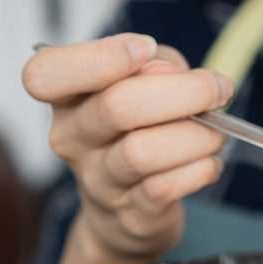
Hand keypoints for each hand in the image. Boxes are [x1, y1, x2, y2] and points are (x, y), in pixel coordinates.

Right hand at [22, 34, 231, 263]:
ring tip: (216, 132)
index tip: (146, 47)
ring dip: (197, 135)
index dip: (99, 57)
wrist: (123, 213)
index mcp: (66, 97)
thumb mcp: (144, 82)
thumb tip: (169, 72)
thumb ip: (157, 65)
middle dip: (184, 91)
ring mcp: (98, 181)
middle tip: (217, 89)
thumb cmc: (135, 132)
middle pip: (117, 106)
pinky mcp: (130, 216)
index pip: (45, 74)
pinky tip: (208, 162)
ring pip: (142, 152)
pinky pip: (164, 188)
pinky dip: (199, 169)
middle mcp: (72, 139)